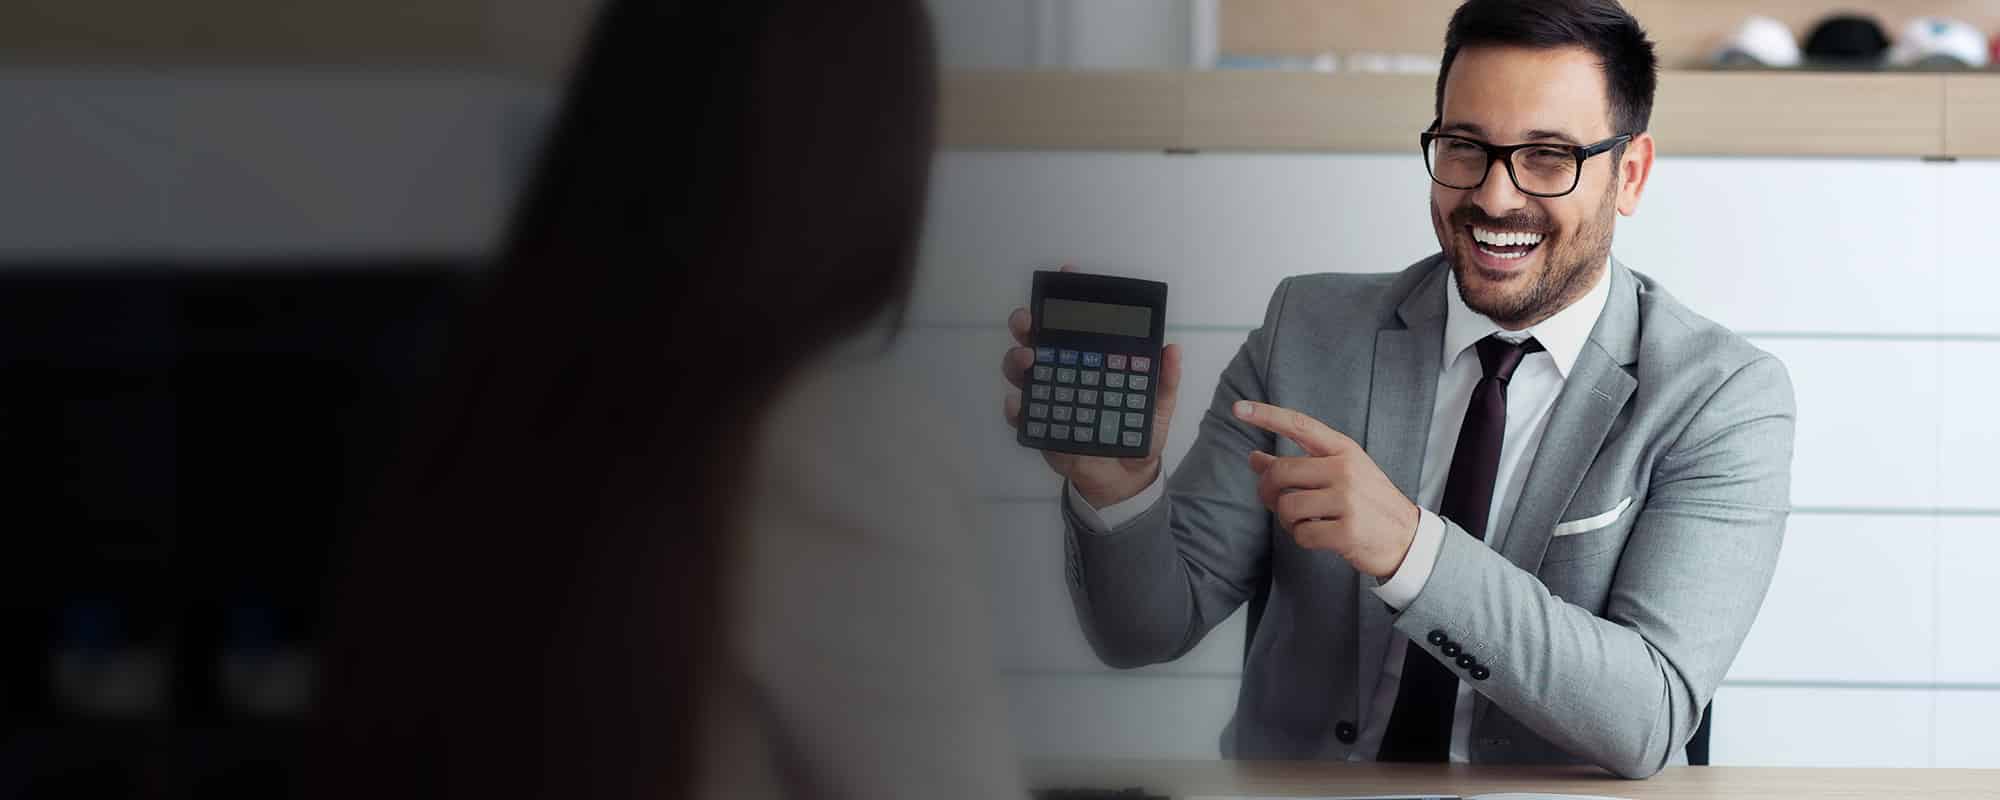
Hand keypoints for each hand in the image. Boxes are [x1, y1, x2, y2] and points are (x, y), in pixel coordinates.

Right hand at [1001, 265, 1184, 508]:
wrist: (1126, 478)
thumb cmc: (1137, 431)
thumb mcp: (1158, 404)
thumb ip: (1165, 379)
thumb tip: (1173, 349)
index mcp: (1089, 359)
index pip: (1076, 322)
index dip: (1068, 296)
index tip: (1067, 273)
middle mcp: (1063, 373)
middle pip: (1036, 340)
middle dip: (1027, 324)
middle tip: (1028, 321)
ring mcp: (1048, 398)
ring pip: (1022, 372)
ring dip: (1018, 361)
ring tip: (1028, 360)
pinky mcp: (1041, 428)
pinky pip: (1022, 416)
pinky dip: (1016, 409)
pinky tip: (1019, 403)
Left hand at [1233, 400, 1419, 579]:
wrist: (1406, 538)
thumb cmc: (1366, 502)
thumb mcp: (1338, 474)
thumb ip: (1297, 466)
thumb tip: (1253, 458)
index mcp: (1343, 450)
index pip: (1299, 425)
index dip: (1267, 416)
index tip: (1239, 407)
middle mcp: (1345, 470)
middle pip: (1281, 473)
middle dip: (1268, 491)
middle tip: (1273, 500)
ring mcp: (1348, 500)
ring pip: (1287, 507)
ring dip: (1286, 520)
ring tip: (1304, 521)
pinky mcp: (1347, 531)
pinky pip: (1301, 534)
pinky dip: (1302, 538)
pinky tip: (1319, 535)